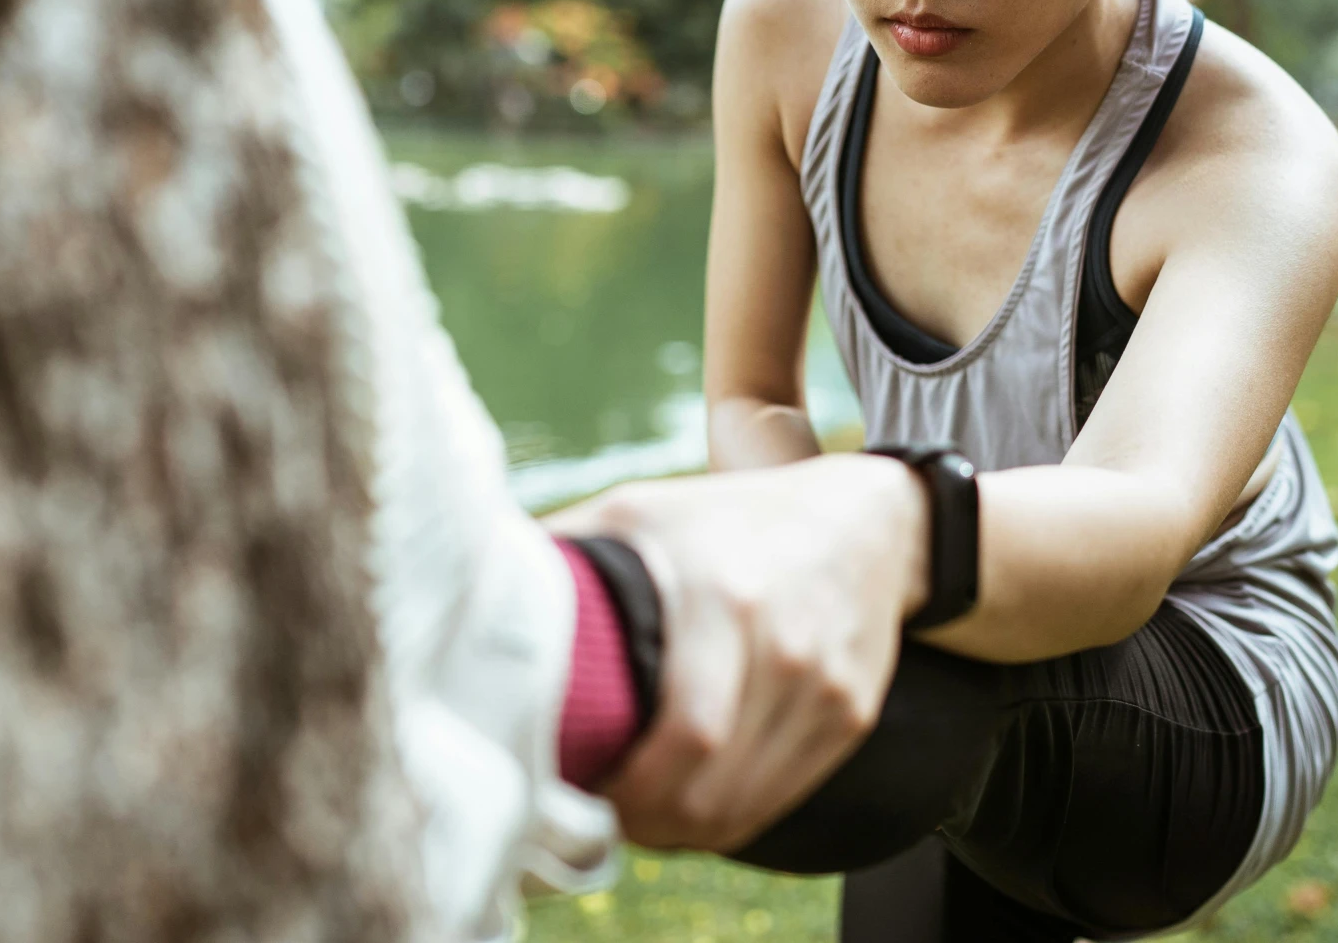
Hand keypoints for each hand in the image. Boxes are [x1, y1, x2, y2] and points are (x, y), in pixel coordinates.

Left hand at [544, 453, 928, 850]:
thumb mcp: (639, 509)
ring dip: (682, 828)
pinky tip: (693, 801)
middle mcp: (783, 644)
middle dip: (646, 819)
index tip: (581, 789)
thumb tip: (473, 600)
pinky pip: (780, 799)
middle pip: (710, 787)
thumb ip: (567, 555)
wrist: (863, 521)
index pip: (685, 735)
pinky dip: (729, 817)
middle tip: (602, 811)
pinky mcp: (849, 716)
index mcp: (724, 593)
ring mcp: (824, 686)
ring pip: (742, 806)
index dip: (628, 787)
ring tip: (639, 813)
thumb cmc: (725, 517)